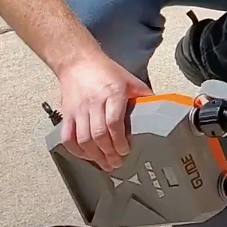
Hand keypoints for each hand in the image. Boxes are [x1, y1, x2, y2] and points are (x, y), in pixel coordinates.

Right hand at [57, 54, 147, 171]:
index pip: (114, 123)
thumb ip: (144, 96)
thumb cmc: (105, 71)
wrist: (78, 62)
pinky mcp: (66, 114)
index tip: (125, 151)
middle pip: (99, 135)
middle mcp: (94, 103)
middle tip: (117, 163)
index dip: (119, 141)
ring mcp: (78, 110)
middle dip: (109, 153)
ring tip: (105, 164)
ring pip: (83, 139)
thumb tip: (159, 111)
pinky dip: (76, 150)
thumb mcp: (130, 80)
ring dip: (95, 156)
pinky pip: (67, 137)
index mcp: (112, 94)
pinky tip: (86, 156)